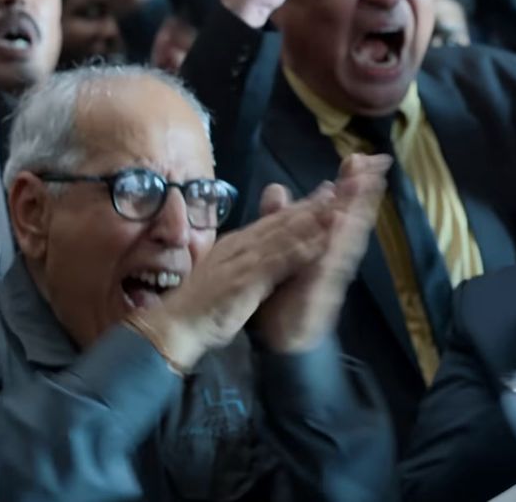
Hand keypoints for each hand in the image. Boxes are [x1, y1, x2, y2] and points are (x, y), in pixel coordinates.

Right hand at [140, 186, 341, 368]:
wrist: (176, 325)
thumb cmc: (200, 305)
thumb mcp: (225, 274)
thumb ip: (242, 259)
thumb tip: (260, 250)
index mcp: (236, 244)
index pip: (272, 222)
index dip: (299, 208)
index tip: (325, 195)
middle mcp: (240, 246)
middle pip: (280, 222)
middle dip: (311, 206)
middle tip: (340, 190)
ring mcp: (242, 260)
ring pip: (282, 236)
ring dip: (310, 221)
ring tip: (337, 207)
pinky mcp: (244, 279)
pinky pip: (276, 262)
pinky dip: (298, 250)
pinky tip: (319, 243)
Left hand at [254, 155, 389, 352]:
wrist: (279, 339)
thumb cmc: (284, 295)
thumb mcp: (280, 250)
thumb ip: (281, 220)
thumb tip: (278, 188)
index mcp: (321, 244)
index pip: (336, 208)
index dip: (348, 183)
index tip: (359, 156)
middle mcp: (330, 258)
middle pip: (349, 220)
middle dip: (362, 194)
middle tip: (375, 166)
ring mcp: (328, 278)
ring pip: (346, 244)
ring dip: (357, 220)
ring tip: (368, 194)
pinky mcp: (319, 299)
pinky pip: (328, 276)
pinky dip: (335, 258)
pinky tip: (341, 240)